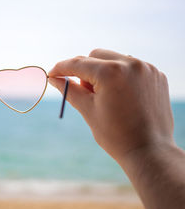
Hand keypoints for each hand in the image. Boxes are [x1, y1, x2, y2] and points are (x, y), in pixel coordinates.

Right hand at [48, 49, 175, 161]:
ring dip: (103, 71)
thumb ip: (69, 90)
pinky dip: (121, 76)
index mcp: (111, 73)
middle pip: (96, 56)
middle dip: (85, 71)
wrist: (149, 151)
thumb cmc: (116, 135)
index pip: (78, 63)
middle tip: (86, 93)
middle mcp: (131, 64)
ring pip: (114, 59)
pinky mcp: (156, 75)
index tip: (52, 73)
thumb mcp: (87, 110)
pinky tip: (122, 96)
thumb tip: (53, 78)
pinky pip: (131, 67)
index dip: (61, 68)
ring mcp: (146, 69)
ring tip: (107, 97)